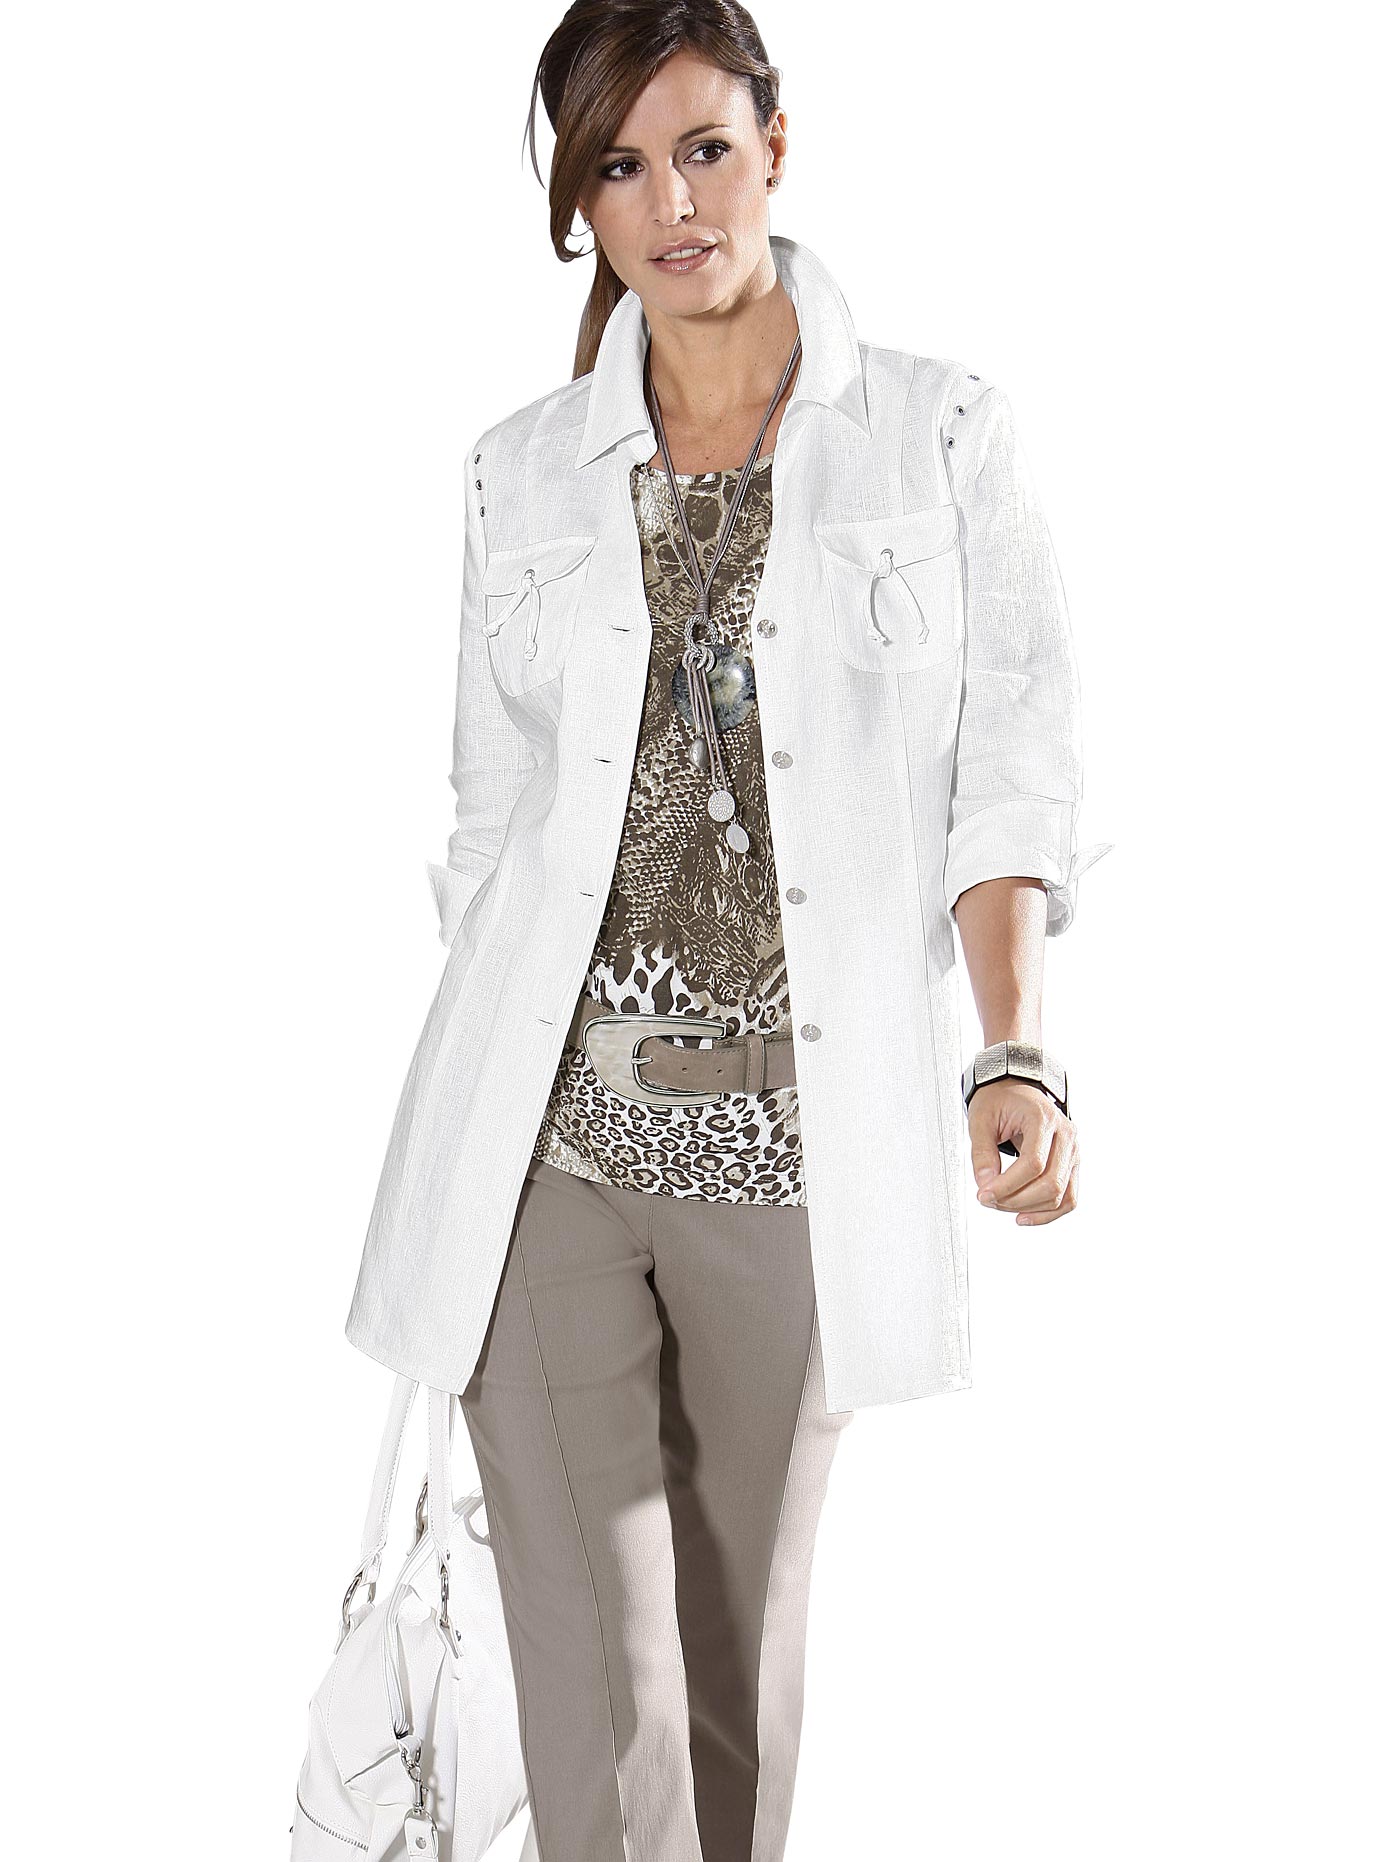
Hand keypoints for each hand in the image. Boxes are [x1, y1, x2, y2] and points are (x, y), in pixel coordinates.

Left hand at [968, 1081, 1078, 1226]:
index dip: (1008, 1185)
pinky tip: (1023, 1216)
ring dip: (1029, 1209)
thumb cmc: (999, 1100)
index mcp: (1043, 1118)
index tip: (983, 1194)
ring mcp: (1073, 1151)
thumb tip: (985, 1185)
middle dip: (1016, 1200)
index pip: (1034, 1163)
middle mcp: (1065, 1135)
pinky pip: (1068, 1198)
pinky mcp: (1071, 1165)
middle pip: (1051, 1183)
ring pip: (1062, 1195)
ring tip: (1001, 1204)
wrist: (1015, 1089)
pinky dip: (1048, 1213)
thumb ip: (982, 1153)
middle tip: (988, 1200)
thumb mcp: (981, 1119)